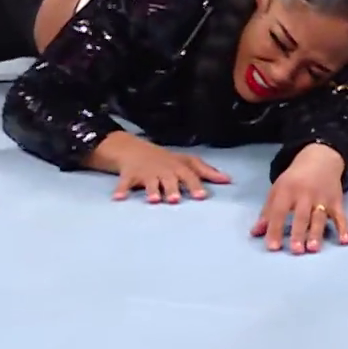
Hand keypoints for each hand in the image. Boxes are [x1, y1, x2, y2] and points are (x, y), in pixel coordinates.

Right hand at [111, 140, 229, 203]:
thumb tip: (228, 180)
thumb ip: (206, 172)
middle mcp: (163, 170)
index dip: (195, 185)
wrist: (133, 148)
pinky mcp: (129, 175)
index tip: (201, 197)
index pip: (189, 176)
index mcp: (178, 168)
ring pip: (149, 182)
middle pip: (169, 180)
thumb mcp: (186, 162)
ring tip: (153, 200)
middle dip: (172, 188)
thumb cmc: (165, 160)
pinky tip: (119, 198)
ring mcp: (145, 172)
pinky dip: (121, 190)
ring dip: (151, 190)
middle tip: (175, 199)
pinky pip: (125, 183)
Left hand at [254, 144, 347, 253]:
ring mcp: (323, 198)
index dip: (275, 229)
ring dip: (316, 233)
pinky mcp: (337, 201)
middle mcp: (305, 194)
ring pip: (319, 217)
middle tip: (295, 250)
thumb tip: (255, 233)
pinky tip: (345, 241)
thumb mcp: (278, 190)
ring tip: (313, 248)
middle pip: (301, 216)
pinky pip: (341, 216)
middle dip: (298, 233)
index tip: (272, 247)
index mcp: (287, 191)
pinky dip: (344, 228)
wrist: (320, 158)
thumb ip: (268, 212)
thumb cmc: (295, 179)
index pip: (279, 211)